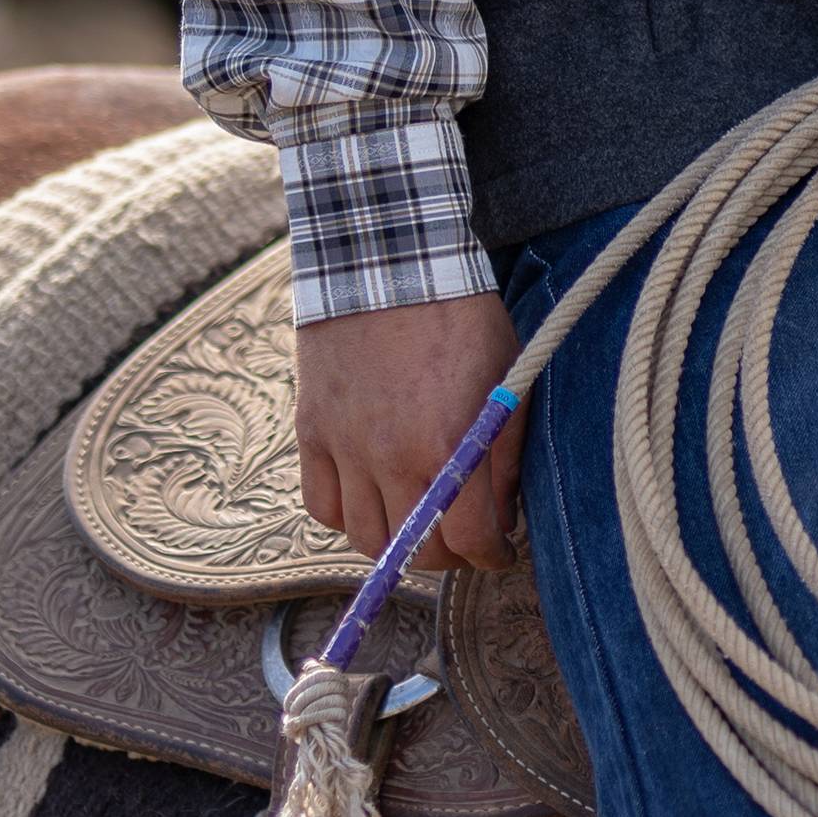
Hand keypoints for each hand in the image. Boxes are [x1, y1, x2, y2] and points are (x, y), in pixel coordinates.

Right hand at [295, 290, 521, 574]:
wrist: (387, 260)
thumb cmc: (459, 315)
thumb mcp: (506, 377)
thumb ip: (505, 451)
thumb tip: (504, 512)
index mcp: (449, 443)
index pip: (469, 541)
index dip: (492, 555)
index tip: (500, 550)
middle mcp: (393, 457)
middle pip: (416, 552)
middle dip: (449, 553)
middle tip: (462, 534)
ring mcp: (346, 447)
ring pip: (365, 539)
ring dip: (396, 543)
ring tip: (417, 520)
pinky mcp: (311, 431)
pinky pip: (321, 505)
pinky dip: (346, 515)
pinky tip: (371, 497)